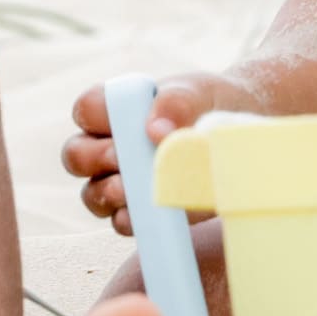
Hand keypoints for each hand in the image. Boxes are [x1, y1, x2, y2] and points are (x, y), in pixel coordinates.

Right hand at [63, 69, 261, 236]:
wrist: (240, 135)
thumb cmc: (211, 105)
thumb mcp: (198, 93)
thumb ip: (176, 101)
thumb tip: (155, 130)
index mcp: (116, 110)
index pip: (85, 109)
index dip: (94, 116)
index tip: (121, 122)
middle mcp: (108, 147)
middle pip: (76, 156)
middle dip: (96, 158)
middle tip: (122, 157)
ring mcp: (120, 182)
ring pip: (92, 194)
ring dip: (109, 192)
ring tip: (132, 188)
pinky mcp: (140, 212)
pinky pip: (122, 222)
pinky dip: (132, 219)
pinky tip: (148, 213)